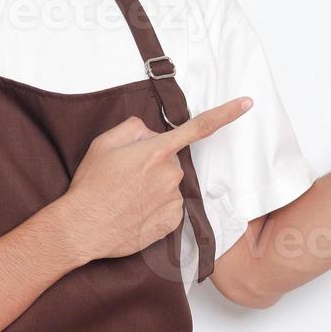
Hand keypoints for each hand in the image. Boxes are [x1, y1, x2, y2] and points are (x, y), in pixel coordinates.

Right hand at [56, 96, 253, 262]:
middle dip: (154, 163)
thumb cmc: (91, 186)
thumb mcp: (104, 144)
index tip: (247, 104)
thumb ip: (133, 129)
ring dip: (153, 187)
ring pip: (169, 184)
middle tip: (126, 177)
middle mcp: (171, 174)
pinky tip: (134, 211)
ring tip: (126, 197)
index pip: (199, 127)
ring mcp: (173, 200)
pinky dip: (155, 207)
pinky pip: (169, 206)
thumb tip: (151, 134)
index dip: (226, 113)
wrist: (83, 227)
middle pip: (170, 160)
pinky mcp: (172, 222)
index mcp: (157, 151)